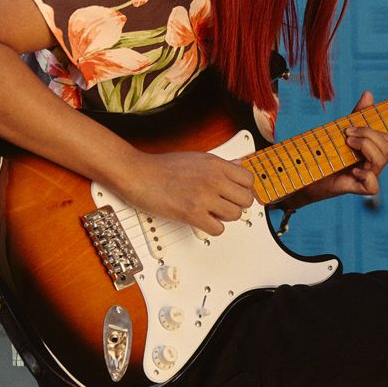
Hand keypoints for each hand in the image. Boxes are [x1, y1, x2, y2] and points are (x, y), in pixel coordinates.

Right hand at [112, 150, 254, 235]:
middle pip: (246, 199)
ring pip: (235, 215)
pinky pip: (218, 228)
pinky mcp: (192, 213)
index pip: (249, 180)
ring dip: (225, 217)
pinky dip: (212, 228)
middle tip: (225, 205)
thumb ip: (221, 163)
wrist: (138, 174)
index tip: (236, 193)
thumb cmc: (163, 167)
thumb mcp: (198, 158)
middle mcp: (213, 179)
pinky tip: (203, 220)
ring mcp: (203, 197)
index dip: (244, 189)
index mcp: (216, 164)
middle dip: (237, 204)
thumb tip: (238, 164)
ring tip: (213, 212)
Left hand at [288, 90, 387, 206]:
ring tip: (347, 143)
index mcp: (376, 150)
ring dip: (365, 145)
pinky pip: (373, 186)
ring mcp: (368, 176)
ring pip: (382, 160)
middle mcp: (376, 163)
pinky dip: (366, 174)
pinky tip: (353, 170)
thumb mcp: (343, 130)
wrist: (307, 171)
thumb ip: (358, 115)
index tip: (367, 122)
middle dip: (371, 134)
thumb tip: (368, 93)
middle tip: (349, 133)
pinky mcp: (357, 188)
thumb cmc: (328, 152)